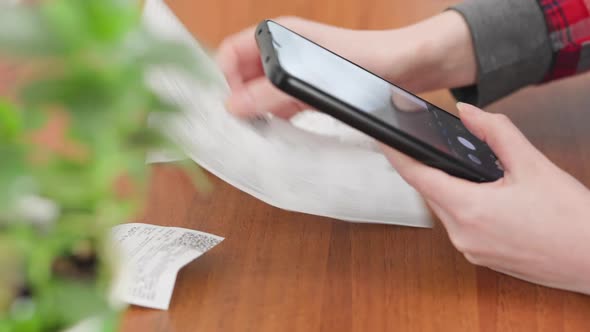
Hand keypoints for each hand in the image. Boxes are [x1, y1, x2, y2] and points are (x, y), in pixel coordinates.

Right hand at [217, 12, 475, 117]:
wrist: (408, 67)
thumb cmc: (368, 61)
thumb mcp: (315, 80)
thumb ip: (273, 92)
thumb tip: (235, 106)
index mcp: (280, 35)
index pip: (232, 52)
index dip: (226, 78)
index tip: (234, 107)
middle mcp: (284, 51)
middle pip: (244, 75)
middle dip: (242, 99)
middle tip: (247, 125)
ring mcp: (297, 71)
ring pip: (262, 92)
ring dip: (261, 111)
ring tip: (265, 130)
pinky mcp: (310, 90)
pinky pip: (283, 104)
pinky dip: (279, 117)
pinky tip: (286, 128)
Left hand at [382, 103, 589, 293]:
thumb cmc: (571, 219)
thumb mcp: (533, 165)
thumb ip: (495, 132)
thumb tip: (467, 112)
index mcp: (468, 209)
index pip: (416, 175)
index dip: (396, 153)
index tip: (382, 136)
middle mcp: (461, 234)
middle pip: (431, 191)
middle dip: (435, 166)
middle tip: (443, 145)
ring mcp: (470, 249)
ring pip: (445, 207)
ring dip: (452, 186)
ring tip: (477, 170)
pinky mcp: (480, 256)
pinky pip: (460, 224)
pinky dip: (464, 205)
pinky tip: (487, 194)